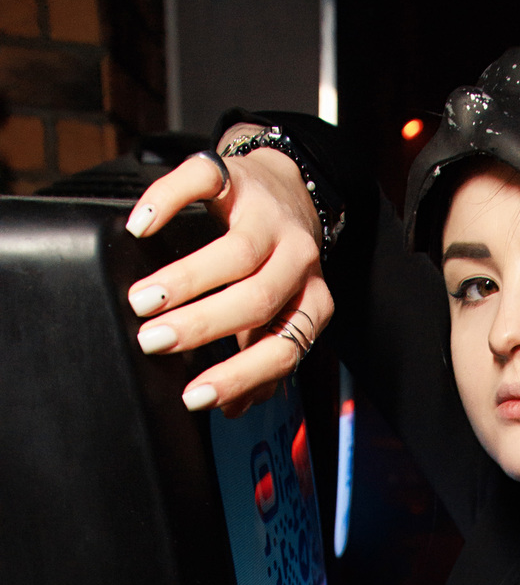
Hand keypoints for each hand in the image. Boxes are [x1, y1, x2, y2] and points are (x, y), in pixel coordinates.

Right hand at [123, 147, 332, 416]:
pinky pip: (206, 183)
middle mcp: (299, 260)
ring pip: (235, 253)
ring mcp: (269, 216)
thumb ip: (258, 358)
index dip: (238, 376)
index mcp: (312, 304)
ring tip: (142, 300)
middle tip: (154, 340)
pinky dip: (169, 202)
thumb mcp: (277, 316)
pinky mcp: (239, 176)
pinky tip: (142, 227)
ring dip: (184, 280)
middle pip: (257, 300)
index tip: (193, 395)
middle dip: (202, 326)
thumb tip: (231, 408)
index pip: (281, 350)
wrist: (289, 188)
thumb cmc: (275, 265)